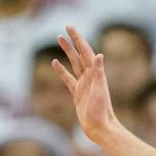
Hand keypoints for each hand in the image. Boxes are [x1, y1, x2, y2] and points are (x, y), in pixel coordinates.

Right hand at [53, 25, 123, 146]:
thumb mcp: (99, 90)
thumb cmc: (101, 111)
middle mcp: (90, 77)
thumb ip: (98, 73)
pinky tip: (54, 63)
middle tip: (65, 28)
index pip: (86, 51)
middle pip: (79, 54)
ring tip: (59, 39)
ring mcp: (83, 85)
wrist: (100, 128)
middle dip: (73, 41)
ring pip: (73, 64)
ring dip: (67, 52)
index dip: (78, 39)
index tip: (70, 27)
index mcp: (95, 74)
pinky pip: (68, 79)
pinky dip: (61, 70)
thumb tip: (99, 55)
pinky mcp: (77, 94)